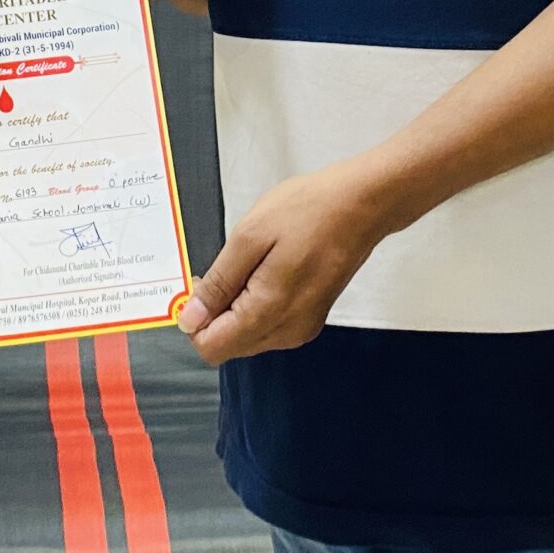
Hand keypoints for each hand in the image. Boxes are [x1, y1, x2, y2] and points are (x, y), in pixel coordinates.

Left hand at [176, 163, 392, 363]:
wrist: (362, 204)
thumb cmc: (309, 211)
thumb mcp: (250, 236)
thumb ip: (220, 282)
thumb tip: (191, 319)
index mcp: (269, 312)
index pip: (212, 348)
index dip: (195, 319)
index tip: (204, 283)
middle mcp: (288, 331)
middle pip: (229, 345)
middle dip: (215, 313)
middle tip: (228, 266)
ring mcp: (303, 327)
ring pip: (248, 337)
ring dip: (235, 308)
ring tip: (252, 263)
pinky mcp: (311, 317)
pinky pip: (269, 326)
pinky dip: (256, 305)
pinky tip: (268, 270)